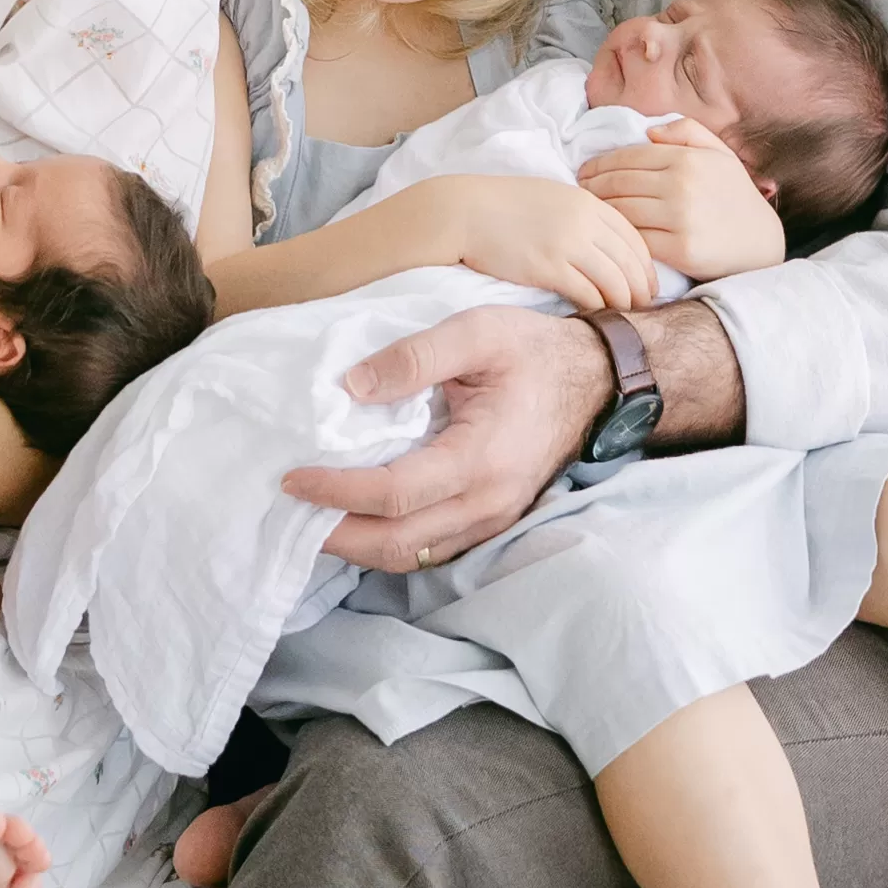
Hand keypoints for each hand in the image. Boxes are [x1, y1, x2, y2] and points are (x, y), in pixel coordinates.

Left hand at [285, 306, 615, 573]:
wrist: (595, 379)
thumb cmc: (534, 351)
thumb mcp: (476, 332)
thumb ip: (413, 357)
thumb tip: (351, 387)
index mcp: (480, 458)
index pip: (393, 494)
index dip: (337, 491)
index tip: (294, 478)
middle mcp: (487, 502)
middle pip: (397, 543)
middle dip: (337, 534)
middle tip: (292, 512)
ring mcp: (493, 518)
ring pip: (414, 555)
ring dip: (360, 546)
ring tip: (316, 521)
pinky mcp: (493, 519)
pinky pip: (433, 548)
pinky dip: (390, 543)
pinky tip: (360, 521)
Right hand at [398, 171, 665, 314]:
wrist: (465, 212)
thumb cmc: (503, 205)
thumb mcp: (552, 198)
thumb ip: (582, 215)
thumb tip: (602, 239)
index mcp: (588, 202)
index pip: (634, 237)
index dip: (647, 265)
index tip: (649, 284)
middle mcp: (585, 221)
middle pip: (631, 262)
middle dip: (643, 288)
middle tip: (645, 307)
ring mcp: (567, 244)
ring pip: (615, 281)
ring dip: (625, 302)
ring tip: (625, 316)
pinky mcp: (548, 267)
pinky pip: (588, 293)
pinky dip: (598, 308)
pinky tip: (596, 316)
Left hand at [577, 123, 785, 281]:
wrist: (761, 242)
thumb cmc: (734, 194)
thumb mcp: (719, 153)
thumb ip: (687, 131)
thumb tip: (648, 131)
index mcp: (686, 159)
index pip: (627, 157)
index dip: (599, 164)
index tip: (583, 171)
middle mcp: (681, 186)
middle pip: (618, 184)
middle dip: (592, 186)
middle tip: (578, 191)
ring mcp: (680, 219)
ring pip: (622, 211)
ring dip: (600, 211)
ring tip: (588, 211)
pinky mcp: (680, 250)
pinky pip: (636, 239)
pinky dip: (619, 236)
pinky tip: (609, 234)